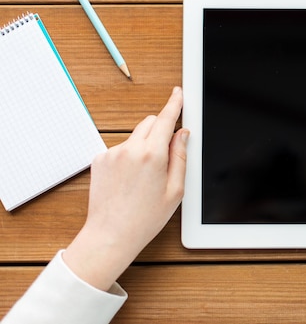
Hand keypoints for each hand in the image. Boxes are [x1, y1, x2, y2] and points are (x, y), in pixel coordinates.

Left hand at [63, 86, 188, 290]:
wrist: (110, 235)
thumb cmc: (145, 218)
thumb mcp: (175, 190)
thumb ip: (180, 156)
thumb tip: (182, 134)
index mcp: (152, 155)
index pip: (166, 119)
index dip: (174, 103)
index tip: (178, 93)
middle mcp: (130, 149)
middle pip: (150, 123)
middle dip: (161, 130)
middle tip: (167, 153)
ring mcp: (112, 153)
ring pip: (135, 137)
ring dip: (144, 146)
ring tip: (145, 177)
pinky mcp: (100, 160)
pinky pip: (121, 149)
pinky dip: (129, 157)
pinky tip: (130, 180)